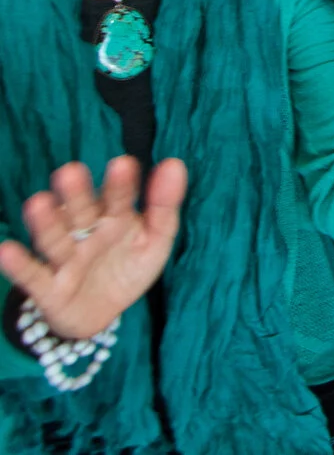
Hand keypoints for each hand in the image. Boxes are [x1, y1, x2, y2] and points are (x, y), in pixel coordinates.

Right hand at [0, 158, 184, 342]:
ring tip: (38, 202)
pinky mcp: (48, 288)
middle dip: (77, 194)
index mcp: (114, 218)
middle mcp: (86, 233)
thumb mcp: (155, 239)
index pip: (118, 198)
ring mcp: (65, 259)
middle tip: (71, 171)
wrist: (102, 313)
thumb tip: (175, 163)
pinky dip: (19, 265)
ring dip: (46, 223)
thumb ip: (164, 205)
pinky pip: (32, 276)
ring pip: (55, 239)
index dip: (121, 184)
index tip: (124, 164)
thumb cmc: (127, 267)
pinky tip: (6, 250)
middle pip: (81, 212)